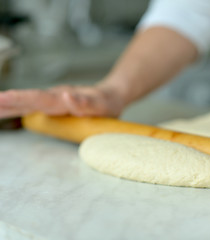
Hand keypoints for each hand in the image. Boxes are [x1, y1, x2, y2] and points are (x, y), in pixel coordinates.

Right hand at [0, 84, 124, 118]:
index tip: (3, 99)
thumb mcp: (101, 104)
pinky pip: (34, 106)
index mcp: (64, 98)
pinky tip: (7, 108)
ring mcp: (54, 102)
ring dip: (9, 105)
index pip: (38, 99)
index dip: (21, 100)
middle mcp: (55, 98)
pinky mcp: (55, 106)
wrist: (112, 97)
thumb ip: (85, 102)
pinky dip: (18, 106)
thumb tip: (67, 96)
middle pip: (29, 100)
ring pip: (28, 103)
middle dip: (8, 102)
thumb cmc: (106, 102)